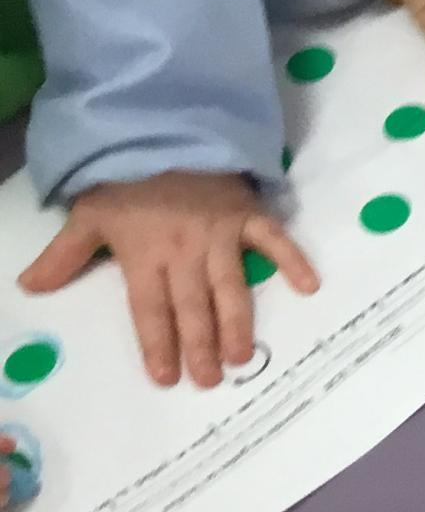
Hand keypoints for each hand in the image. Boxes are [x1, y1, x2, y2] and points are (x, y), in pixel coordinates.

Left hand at [20, 174, 316, 388]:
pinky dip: (293, 260)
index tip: (165, 377)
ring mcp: (220, 233)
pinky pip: (275, 239)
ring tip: (243, 356)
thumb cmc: (126, 180)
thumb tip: (28, 287)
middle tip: (210, 380)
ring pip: (230, 285)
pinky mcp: (248, 214)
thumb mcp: (87, 215)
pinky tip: (309, 286)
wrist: (164, 130)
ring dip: (238, 322)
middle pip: (193, 306)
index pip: (151, 308)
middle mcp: (185, 250)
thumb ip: (64, 254)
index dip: (157, 343)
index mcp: (145, 255)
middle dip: (200, 345)